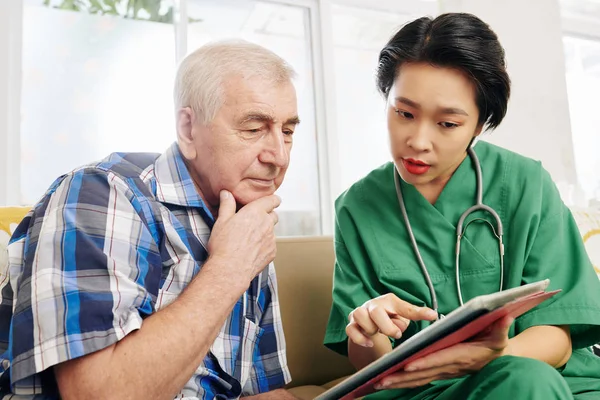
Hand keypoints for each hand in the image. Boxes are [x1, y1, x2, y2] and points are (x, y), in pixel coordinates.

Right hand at [207, 190, 279, 280]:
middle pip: (273, 215)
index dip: (273, 200)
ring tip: (250, 238)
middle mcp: (266, 223)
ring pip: (272, 231)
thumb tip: (226, 193)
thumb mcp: (221, 221)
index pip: (272, 200)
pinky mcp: (272, 251)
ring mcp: (271, 238)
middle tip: (254, 221)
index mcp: (255, 212)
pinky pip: (271, 244)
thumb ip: (227, 204)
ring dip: (264, 231)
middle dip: (267, 216)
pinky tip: (252, 249)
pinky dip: (264, 245)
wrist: (230, 269)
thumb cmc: (224, 245)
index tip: (273, 200)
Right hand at [346, 294, 437, 346]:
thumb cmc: (389, 317)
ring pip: (359, 316)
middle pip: (376, 311)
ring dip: (371, 329)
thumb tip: (432, 316)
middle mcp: (373, 304)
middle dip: (386, 326)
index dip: (418, 313)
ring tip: (378, 334)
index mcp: (389, 301)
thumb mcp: (403, 315)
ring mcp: (360, 313)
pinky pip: (350, 329)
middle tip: (395, 334)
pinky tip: (369, 342)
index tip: (433, 316)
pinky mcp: (351, 323)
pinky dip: (360, 338)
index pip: (404, 307)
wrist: (370, 320)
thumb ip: (414, 315)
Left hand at [374, 316, 513, 389]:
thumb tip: (504, 315)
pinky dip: (405, 381)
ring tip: (378, 382)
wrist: (498, 356)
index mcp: (463, 354)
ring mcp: (445, 371)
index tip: (407, 364)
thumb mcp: (501, 334)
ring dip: (399, 382)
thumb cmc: (497, 342)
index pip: (440, 359)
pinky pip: (421, 378)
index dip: (424, 363)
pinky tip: (390, 382)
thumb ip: (501, 326)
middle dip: (402, 377)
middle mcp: (451, 366)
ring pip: (419, 379)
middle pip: (424, 373)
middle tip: (381, 378)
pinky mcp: (440, 372)